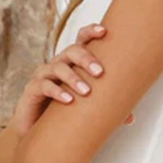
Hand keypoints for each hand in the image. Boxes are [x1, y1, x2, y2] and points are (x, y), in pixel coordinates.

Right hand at [10, 24, 135, 134]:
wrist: (37, 131)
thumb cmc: (63, 114)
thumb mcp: (85, 107)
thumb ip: (104, 107)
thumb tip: (130, 118)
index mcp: (72, 63)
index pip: (81, 41)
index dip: (90, 32)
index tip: (104, 31)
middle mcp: (58, 64)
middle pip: (71, 51)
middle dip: (86, 58)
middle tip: (100, 72)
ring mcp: (44, 75)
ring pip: (58, 67)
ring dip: (73, 78)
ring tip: (86, 92)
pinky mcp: (33, 90)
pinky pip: (45, 86)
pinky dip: (57, 92)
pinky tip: (69, 100)